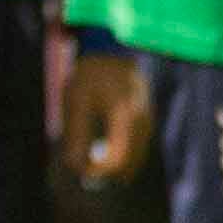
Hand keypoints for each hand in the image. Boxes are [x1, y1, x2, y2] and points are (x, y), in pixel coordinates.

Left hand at [59, 42, 153, 182]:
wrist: (112, 50)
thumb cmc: (91, 73)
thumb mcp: (76, 101)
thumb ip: (76, 135)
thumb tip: (75, 165)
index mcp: (126, 119)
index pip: (117, 161)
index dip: (97, 172)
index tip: (79, 169)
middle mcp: (142, 123)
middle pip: (129, 164)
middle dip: (106, 172)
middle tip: (83, 168)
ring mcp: (147, 122)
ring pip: (135, 158)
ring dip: (114, 165)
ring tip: (91, 159)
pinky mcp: (146, 120)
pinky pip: (137, 147)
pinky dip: (122, 155)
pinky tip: (104, 149)